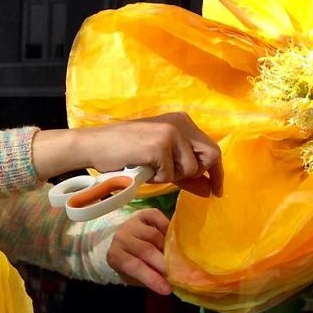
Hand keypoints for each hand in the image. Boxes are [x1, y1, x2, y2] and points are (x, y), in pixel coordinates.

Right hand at [33, 113, 222, 196]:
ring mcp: (171, 133)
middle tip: (185, 184)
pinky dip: (157, 179)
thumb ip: (185, 173)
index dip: (217, 172)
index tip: (216, 191)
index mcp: (182, 122)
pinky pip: (170, 175)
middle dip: (199, 175)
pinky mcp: (160, 145)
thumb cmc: (126, 153)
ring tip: (152, 170)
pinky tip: (143, 169)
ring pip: (190, 169)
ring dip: (172, 177)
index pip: (211, 148)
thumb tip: (210, 190)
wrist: (96, 146)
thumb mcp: (161, 161)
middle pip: (211, 156)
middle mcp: (181, 123)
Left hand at [107, 209, 171, 294]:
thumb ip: (149, 277)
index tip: (167, 289)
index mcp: (115, 255)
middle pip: (146, 250)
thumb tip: (170, 284)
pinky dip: (168, 229)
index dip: (152, 278)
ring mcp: (132, 223)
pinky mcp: (144, 213)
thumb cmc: (132, 263)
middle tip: (178, 273)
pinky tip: (173, 239)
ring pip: (155, 236)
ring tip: (177, 257)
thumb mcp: (135, 276)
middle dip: (163, 263)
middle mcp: (121, 237)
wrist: (125, 242)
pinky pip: (159, 219)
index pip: (134, 266)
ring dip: (168, 248)